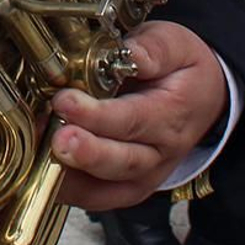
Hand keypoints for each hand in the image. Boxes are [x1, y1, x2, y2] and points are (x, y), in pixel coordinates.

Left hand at [50, 21, 227, 211]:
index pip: (133, 119)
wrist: (204, 98)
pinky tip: (40, 173)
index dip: (96, 115)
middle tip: (56, 139)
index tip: (65, 101)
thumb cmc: (181, 70)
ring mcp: (144, 175)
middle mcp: (160, 152)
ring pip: (108, 186)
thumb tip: (131, 54)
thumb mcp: (176, 45)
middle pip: (121, 160)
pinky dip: (68, 192)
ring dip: (71, 176)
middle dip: (86, 152)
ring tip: (42, 157)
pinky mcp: (127, 188)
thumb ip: (154, 49)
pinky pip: (97, 199)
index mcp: (171, 114)